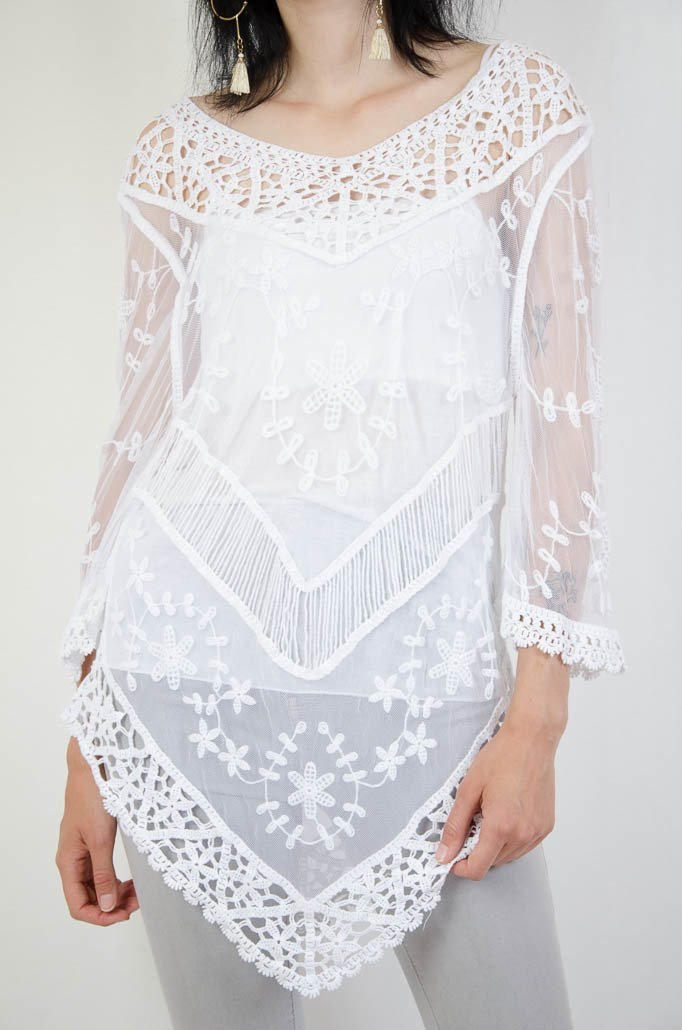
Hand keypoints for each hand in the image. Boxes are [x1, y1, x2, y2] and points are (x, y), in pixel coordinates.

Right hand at [55, 737, 138, 924]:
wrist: (93, 768)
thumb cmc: (93, 798)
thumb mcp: (101, 840)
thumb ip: (103, 874)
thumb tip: (107, 906)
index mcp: (68, 863)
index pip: (78, 906)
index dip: (100, 917)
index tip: (123, 915)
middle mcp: (72, 861)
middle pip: (88, 898)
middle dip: (112, 905)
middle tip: (138, 903)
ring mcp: (82, 852)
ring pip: (96, 885)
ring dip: (115, 893)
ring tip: (138, 893)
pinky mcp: (92, 842)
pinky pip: (101, 870)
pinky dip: (116, 879)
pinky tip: (130, 880)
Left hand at [435, 646, 569, 879]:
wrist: (532, 740)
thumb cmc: (501, 758)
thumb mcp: (468, 789)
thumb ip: (455, 826)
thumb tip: (443, 855)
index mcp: (500, 827)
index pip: (478, 869)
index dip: (460, 867)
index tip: (452, 856)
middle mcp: (522, 835)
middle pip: (492, 864)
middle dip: (476, 852)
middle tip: (470, 823)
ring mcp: (537, 832)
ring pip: (509, 857)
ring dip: (494, 846)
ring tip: (488, 815)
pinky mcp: (547, 826)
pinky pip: (524, 846)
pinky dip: (510, 839)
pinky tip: (505, 815)